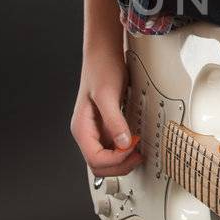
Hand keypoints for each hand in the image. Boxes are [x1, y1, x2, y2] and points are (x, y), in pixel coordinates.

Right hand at [71, 47, 143, 175]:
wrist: (104, 54)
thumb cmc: (101, 69)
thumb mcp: (108, 94)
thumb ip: (115, 121)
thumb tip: (123, 143)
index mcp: (81, 128)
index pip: (95, 159)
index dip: (115, 159)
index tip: (131, 148)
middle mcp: (86, 133)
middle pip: (98, 166)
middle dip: (119, 165)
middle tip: (137, 154)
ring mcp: (96, 132)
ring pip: (106, 161)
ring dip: (122, 161)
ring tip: (137, 150)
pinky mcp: (105, 127)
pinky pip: (113, 149)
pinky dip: (124, 152)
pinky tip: (134, 144)